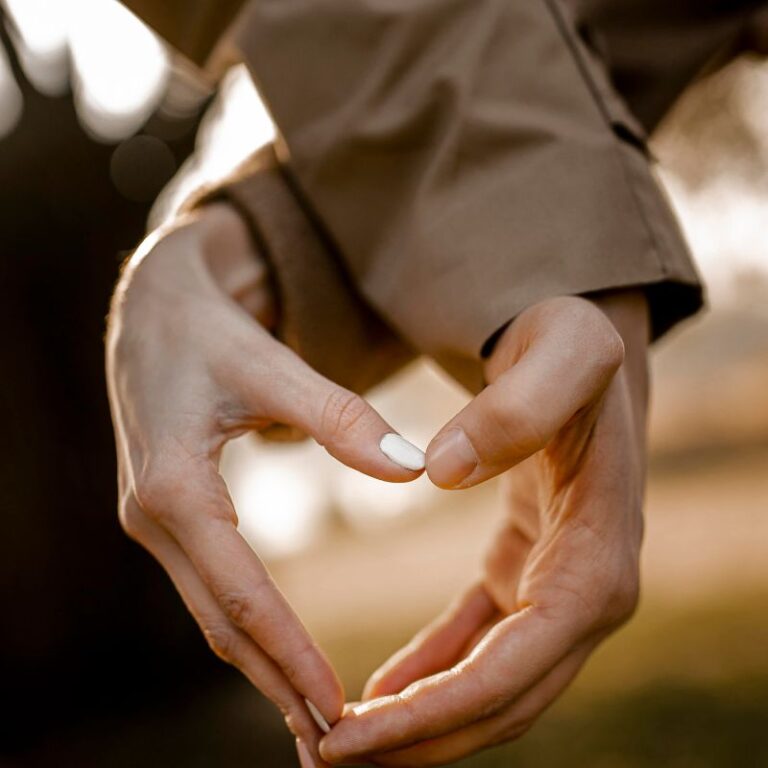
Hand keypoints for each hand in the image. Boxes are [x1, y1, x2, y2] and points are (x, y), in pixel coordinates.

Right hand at [106, 203, 423, 764]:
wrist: (151, 305)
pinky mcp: (169, 512)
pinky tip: (280, 651)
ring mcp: (153, 519)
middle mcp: (151, 516)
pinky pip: (210, 584)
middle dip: (274, 682)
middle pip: (220, 621)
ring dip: (259, 664)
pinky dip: (247, 625)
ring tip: (313, 717)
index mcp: (174, 486)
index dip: (290, 654)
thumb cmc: (210, 329)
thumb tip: (413, 467)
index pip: (241, 594)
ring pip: (211, 611)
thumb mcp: (270, 366)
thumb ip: (340, 417)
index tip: (337, 708)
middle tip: (331, 745)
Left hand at [319, 291, 648, 765]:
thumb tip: (439, 473)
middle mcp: (590, 589)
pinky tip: (382, 694)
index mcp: (599, 556)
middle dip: (419, 741)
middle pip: (506, 701)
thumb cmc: (575, 345)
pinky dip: (434, 678)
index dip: (439, 712)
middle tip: (324, 756)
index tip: (353, 731)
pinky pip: (482, 646)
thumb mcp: (562, 350)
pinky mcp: (529, 573)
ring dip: (421, 724)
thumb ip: (517, 406)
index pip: (519, 667)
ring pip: (494, 687)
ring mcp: (561, 586)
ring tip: (339, 740)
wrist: (581, 350)